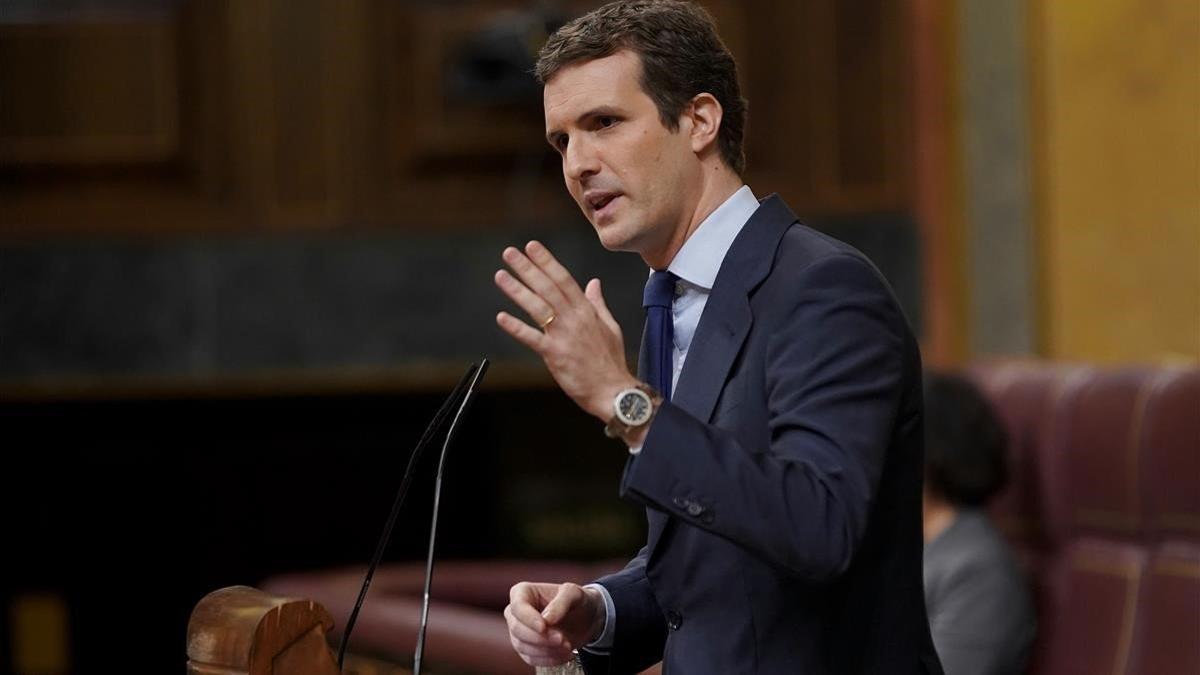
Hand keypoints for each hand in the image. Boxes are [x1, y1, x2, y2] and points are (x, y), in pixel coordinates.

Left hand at [495, 241, 637, 421]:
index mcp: (586, 311)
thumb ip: (598, 303)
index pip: (563, 279)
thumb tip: (594, 283)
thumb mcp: (610, 326)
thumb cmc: (611, 361)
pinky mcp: (555, 354)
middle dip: (527, 268)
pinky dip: (516, 327)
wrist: (613, 391)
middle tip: (509, 253)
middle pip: (547, 287)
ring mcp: (564, 336)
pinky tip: (501, 317)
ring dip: (517, 290)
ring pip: (537, 307)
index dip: (546, 261)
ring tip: (501, 276)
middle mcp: (574, 319)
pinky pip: (532, 338)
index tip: (532, 247)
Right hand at [504, 581, 605, 666]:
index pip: (517, 607)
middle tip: (562, 639)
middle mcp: (516, 612)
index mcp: (523, 592)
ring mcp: (518, 632)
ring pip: (522, 646)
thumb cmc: (576, 600)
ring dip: (546, 650)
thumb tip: (546, 619)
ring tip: (568, 646)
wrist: (584, 618)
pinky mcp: (526, 649)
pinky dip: (548, 659)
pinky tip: (565, 654)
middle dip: (540, 637)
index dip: (528, 619)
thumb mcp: (574, 594)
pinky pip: (531, 659)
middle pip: (517, 628)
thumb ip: (561, 602)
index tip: (544, 627)